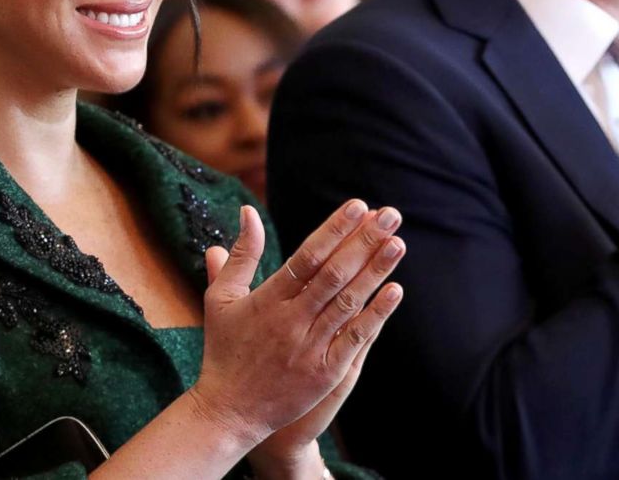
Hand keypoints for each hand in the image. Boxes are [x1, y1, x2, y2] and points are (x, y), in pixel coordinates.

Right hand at [188, 201, 404, 456]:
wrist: (227, 412)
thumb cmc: (224, 351)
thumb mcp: (221, 298)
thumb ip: (241, 255)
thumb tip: (248, 210)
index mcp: (267, 299)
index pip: (308, 256)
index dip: (334, 229)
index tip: (359, 206)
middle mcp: (290, 320)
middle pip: (334, 273)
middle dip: (364, 241)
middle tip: (391, 214)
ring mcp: (309, 347)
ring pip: (348, 302)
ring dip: (375, 271)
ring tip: (398, 243)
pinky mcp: (324, 374)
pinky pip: (355, 339)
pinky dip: (376, 315)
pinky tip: (395, 291)